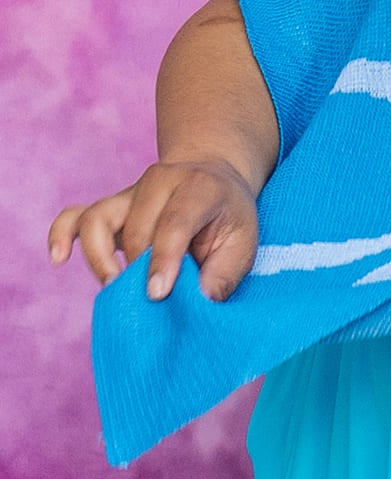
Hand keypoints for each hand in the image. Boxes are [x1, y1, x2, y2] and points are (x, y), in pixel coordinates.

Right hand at [48, 159, 260, 302]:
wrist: (212, 175)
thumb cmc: (229, 216)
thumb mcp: (244, 241)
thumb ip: (224, 273)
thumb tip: (199, 303)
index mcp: (198, 188)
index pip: (174, 222)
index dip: (163, 260)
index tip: (156, 294)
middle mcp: (160, 182)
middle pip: (136, 228)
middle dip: (138, 269)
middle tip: (150, 302)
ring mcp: (130, 192)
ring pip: (97, 219)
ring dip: (100, 259)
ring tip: (113, 288)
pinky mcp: (111, 205)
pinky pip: (75, 215)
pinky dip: (61, 235)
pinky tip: (58, 259)